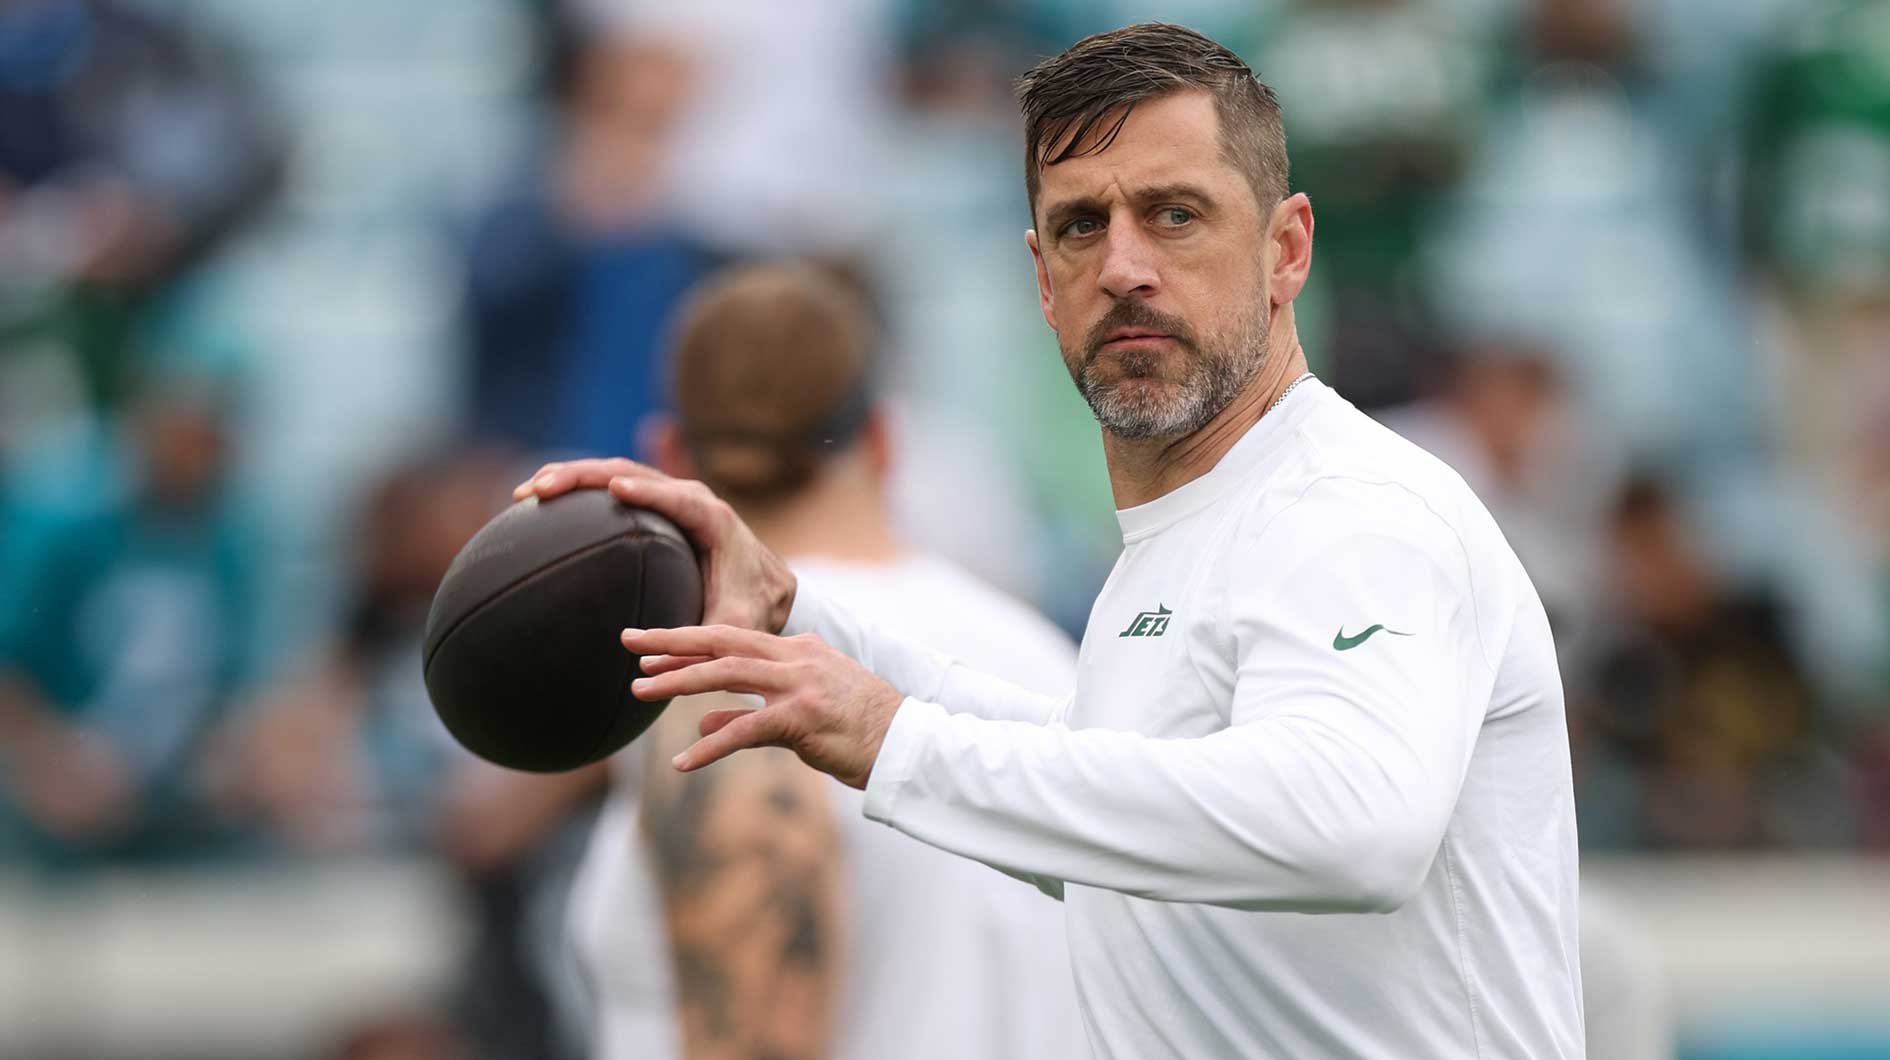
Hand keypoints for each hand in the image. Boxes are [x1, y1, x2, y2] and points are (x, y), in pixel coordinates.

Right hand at [514, 458, 796, 632]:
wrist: (764, 587)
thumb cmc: (749, 607)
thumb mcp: (732, 629)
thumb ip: (703, 643)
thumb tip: (647, 663)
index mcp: (713, 519)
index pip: (678, 498)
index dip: (647, 492)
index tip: (613, 489)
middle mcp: (689, 498)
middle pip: (633, 474)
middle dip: (585, 477)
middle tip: (541, 489)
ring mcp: (669, 495)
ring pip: (616, 472)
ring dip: (571, 477)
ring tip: (527, 491)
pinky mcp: (653, 502)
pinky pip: (612, 484)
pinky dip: (576, 487)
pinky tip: (538, 498)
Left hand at [621, 626, 905, 789]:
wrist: (910, 746)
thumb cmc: (860, 732)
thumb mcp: (801, 714)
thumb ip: (748, 711)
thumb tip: (700, 719)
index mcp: (799, 650)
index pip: (733, 637)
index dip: (688, 638)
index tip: (649, 643)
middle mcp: (797, 659)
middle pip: (722, 640)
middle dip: (672, 640)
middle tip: (628, 641)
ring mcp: (801, 686)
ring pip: (727, 673)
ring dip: (678, 682)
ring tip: (639, 691)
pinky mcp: (804, 719)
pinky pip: (746, 731)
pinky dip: (710, 745)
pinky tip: (683, 762)